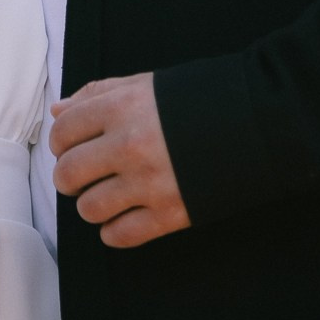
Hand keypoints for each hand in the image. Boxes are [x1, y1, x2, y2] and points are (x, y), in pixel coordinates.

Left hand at [50, 73, 188, 246]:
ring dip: (93, 204)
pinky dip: (114, 230)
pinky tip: (126, 216)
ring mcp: (149, 183)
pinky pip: (118, 235)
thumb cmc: (199, 99)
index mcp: (122, 107)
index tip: (73, 146)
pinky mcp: (169, 214)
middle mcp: (130, 145)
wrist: (260, 123)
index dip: (62, 142)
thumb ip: (99, 93)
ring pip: (89, 209)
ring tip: (110, 194)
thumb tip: (59, 110)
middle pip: (68, 174)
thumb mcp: (146, 84)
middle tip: (85, 175)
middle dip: (70, 177)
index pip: (63, 132)